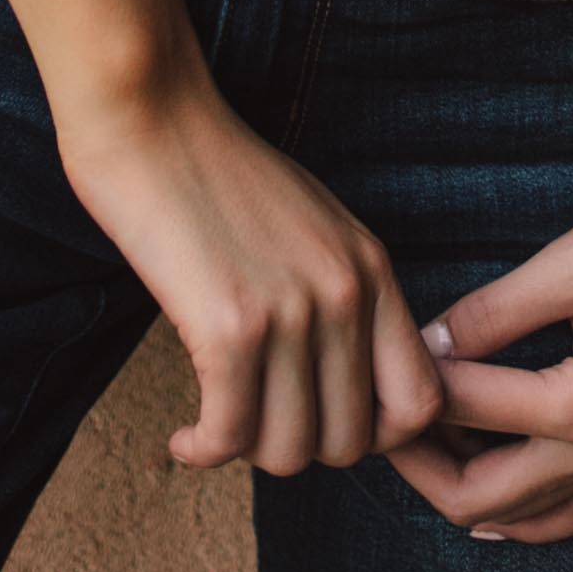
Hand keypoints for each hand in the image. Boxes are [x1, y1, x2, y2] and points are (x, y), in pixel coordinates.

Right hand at [58, 77, 448, 478]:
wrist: (152, 119)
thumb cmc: (218, 173)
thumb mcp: (313, 226)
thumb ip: (340, 295)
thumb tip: (342, 385)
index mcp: (371, 269)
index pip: (420, 399)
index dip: (376, 436)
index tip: (321, 425)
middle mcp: (345, 295)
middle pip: (348, 442)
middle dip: (298, 448)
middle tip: (255, 425)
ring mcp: (292, 313)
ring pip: (289, 450)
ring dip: (246, 453)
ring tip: (215, 428)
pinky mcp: (229, 327)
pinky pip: (230, 435)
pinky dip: (203, 452)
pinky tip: (184, 440)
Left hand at [398, 148, 572, 548]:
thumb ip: (496, 312)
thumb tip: (428, 345)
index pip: (469, 411)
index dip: (410, 385)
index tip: (370, 357)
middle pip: (486, 498)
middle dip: (421, 467)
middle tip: (376, 423)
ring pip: (533, 519)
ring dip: (469, 495)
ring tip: (421, 453)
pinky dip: (530, 514)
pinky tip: (498, 504)